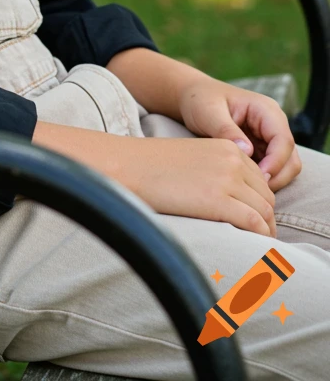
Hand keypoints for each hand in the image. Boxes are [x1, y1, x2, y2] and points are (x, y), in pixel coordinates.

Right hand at [115, 135, 278, 237]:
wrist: (129, 165)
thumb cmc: (154, 167)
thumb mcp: (194, 159)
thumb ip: (218, 172)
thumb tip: (233, 203)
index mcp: (228, 148)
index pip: (260, 181)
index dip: (260, 205)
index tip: (256, 223)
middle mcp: (233, 160)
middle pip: (267, 197)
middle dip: (266, 220)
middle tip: (258, 241)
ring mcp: (226, 179)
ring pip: (264, 212)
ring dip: (265, 232)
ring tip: (255, 249)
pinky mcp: (217, 200)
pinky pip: (253, 222)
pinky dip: (259, 237)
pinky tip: (251, 248)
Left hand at [176, 77, 301, 190]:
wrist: (191, 98)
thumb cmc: (200, 100)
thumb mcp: (209, 112)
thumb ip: (227, 130)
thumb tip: (248, 151)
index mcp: (265, 110)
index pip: (284, 141)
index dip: (276, 163)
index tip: (259, 179)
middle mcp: (273, 124)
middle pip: (290, 158)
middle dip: (277, 176)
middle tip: (254, 191)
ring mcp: (269, 138)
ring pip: (284, 167)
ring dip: (271, 181)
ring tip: (248, 190)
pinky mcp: (261, 149)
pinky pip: (271, 169)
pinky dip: (262, 180)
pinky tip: (244, 186)